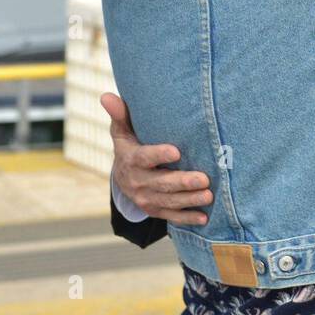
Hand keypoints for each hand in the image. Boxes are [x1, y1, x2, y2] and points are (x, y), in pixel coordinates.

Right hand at [102, 92, 211, 225]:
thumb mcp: (122, 131)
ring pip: (168, 201)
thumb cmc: (130, 145)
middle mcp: (137, 182)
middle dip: (182, 182)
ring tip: (209, 195)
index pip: (144, 158)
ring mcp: (146, 198)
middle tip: (204, 179)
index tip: (176, 151)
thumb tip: (106, 95)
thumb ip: (120, 114)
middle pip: (161, 183)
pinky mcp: (154, 210)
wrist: (123, 176)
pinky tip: (204, 217)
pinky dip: (187, 218)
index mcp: (131, 160)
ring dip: (189, 200)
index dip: (159, 155)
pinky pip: (170, 216)